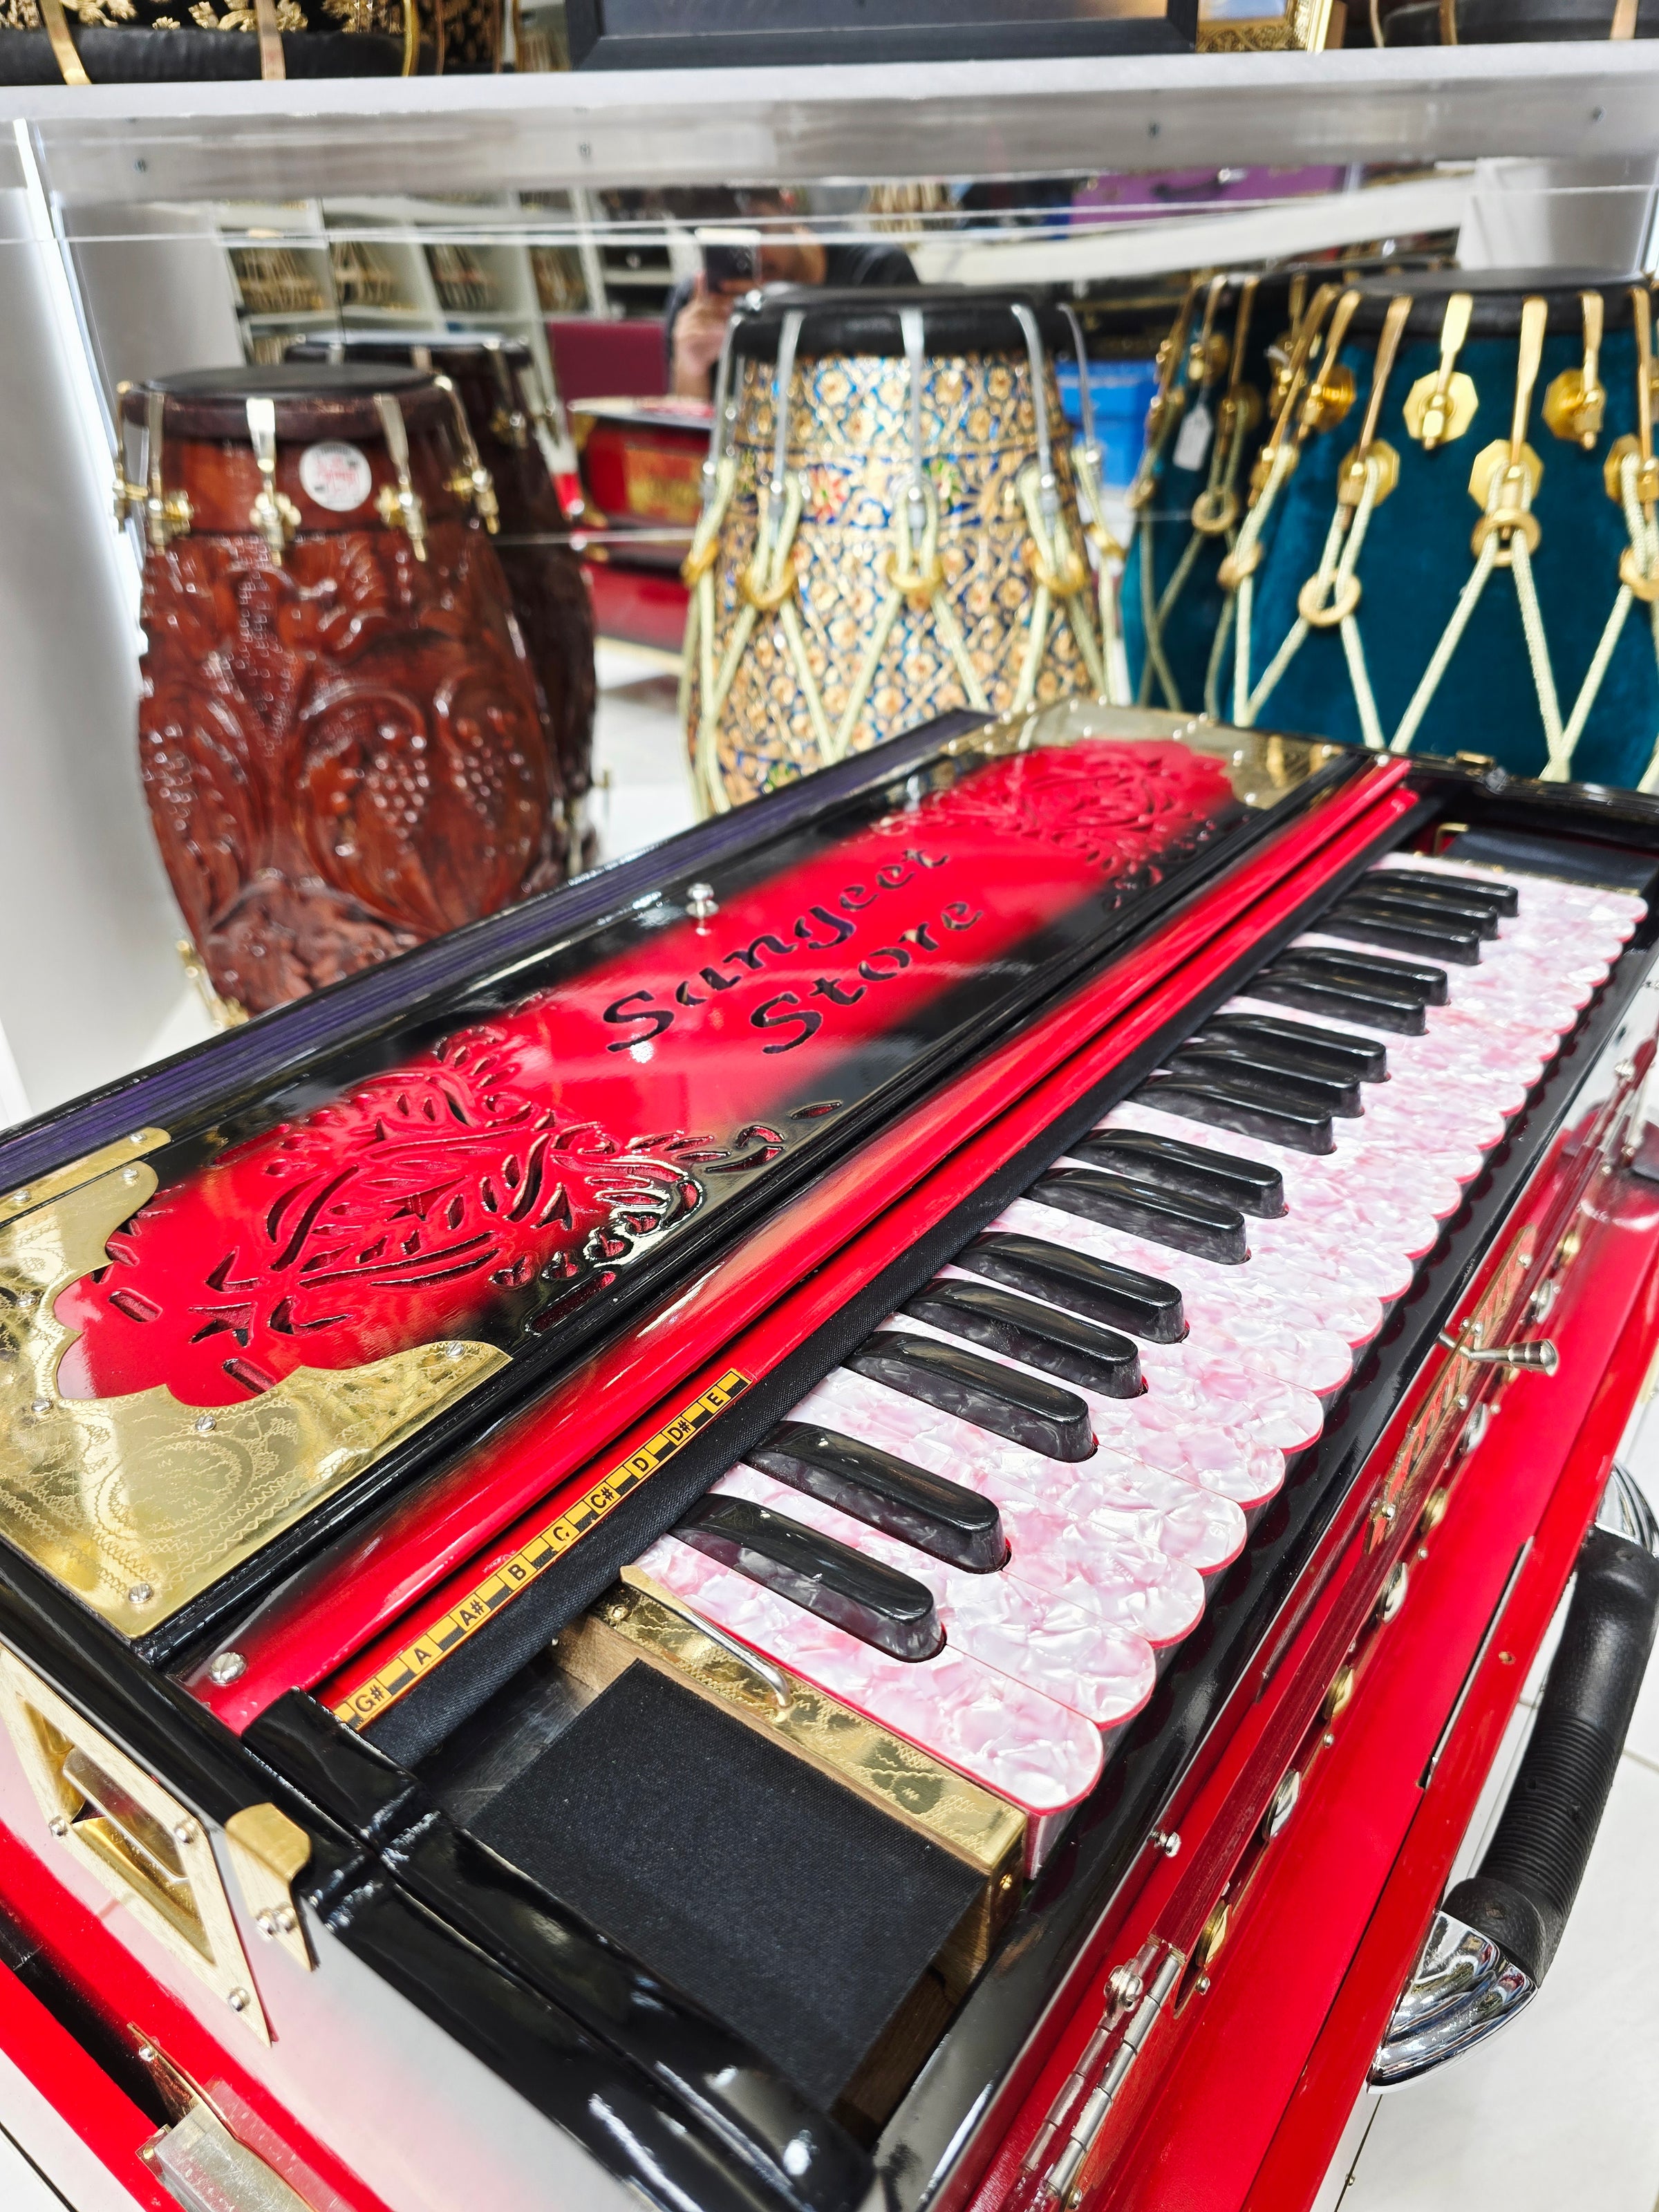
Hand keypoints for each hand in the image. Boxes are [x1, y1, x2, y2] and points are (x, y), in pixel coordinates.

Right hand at [672, 275, 735, 398]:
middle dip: (717, 306)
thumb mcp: (718, 332)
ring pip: (700, 319)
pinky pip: (696, 332)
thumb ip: (723, 321)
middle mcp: (685, 316)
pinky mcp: (682, 339)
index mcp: (693, 311)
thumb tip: (737, 313)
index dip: (700, 284)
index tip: (703, 273)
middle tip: (731, 308)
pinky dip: (709, 333)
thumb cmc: (706, 349)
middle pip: (702, 306)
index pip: (697, 295)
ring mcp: (682, 327)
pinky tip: (719, 333)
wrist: (694, 369)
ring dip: (716, 322)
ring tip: (728, 325)